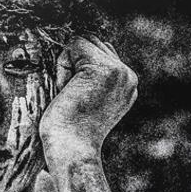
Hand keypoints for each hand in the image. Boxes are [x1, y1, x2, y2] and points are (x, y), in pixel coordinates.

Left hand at [39, 36, 137, 167]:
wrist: (71, 150)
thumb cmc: (68, 130)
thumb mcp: (87, 99)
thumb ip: (91, 76)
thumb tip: (76, 46)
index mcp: (127, 84)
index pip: (101, 52)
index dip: (78, 67)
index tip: (76, 97)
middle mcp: (128, 76)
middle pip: (93, 42)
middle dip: (74, 62)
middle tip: (70, 95)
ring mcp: (119, 71)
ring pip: (83, 42)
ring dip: (67, 62)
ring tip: (69, 92)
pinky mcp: (104, 69)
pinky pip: (74, 45)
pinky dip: (62, 64)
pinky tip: (66, 89)